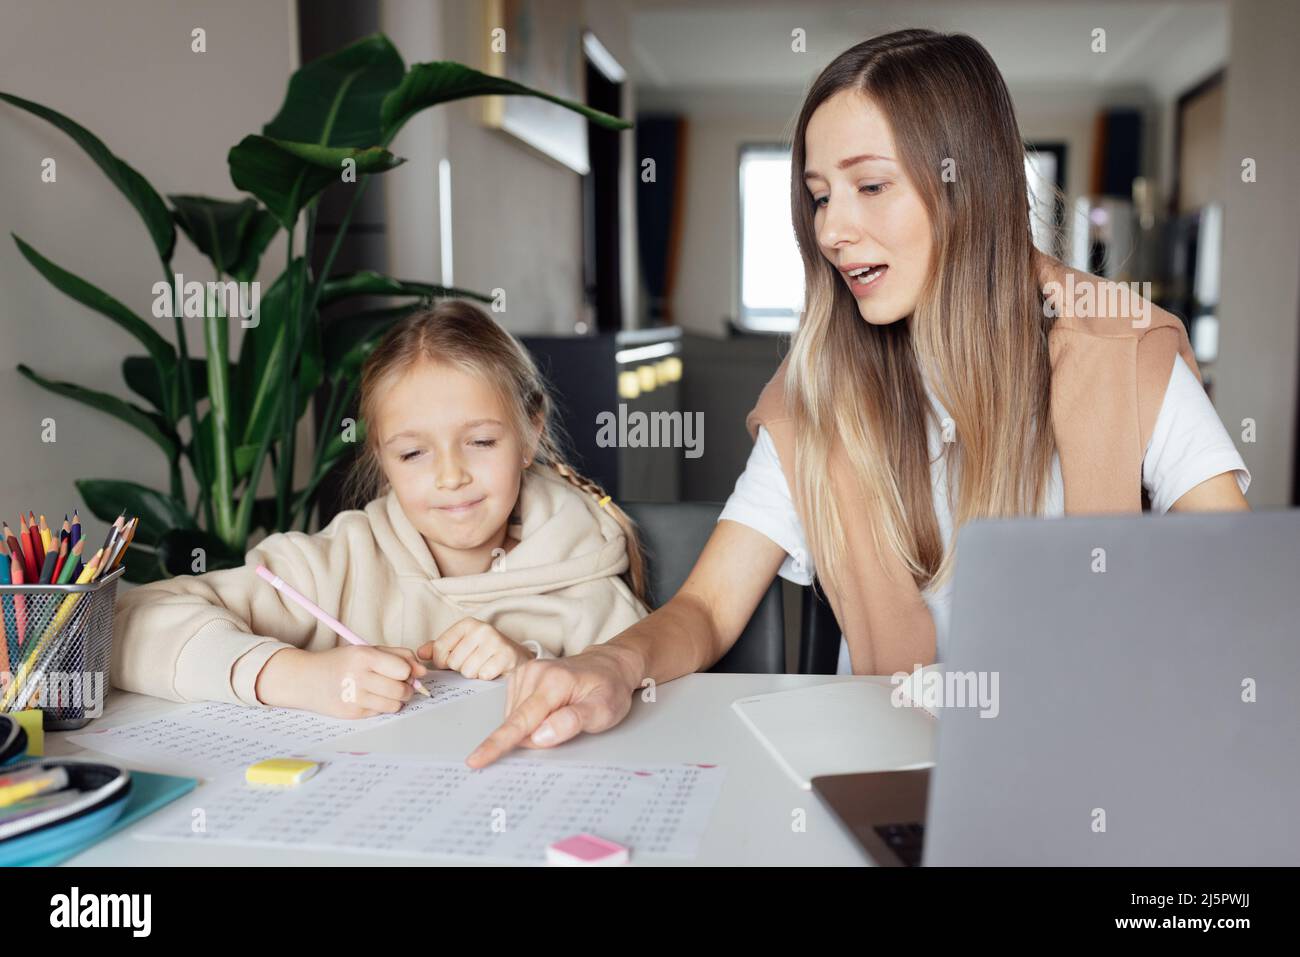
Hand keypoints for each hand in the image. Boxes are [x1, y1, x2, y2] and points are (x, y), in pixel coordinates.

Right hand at [256, 645, 426, 718]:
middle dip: (407, 688)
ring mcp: (353, 698)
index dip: (408, 671)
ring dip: (397, 699)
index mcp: (363, 656)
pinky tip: (371, 698)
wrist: (307, 679)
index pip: (402, 669)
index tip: (404, 670)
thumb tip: (423, 671)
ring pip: (395, 704)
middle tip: (399, 683)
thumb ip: (399, 655)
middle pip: (401, 689)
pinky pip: (381, 712)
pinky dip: (382, 706)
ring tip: (385, 690)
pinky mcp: (352, 714)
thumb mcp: (368, 650)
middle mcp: (357, 677)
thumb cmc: (342, 662)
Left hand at [417, 617, 534, 679]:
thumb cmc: (483, 653)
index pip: (439, 649)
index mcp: (466, 624)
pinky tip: (493, 671)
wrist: (515, 658)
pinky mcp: (506, 656)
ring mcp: (495, 641)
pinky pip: (483, 675)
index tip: (452, 661)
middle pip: (453, 662)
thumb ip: (438, 649)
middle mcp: (481, 629)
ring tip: (484, 666)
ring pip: (467, 671)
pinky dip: (486, 678)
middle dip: (461, 669)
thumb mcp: (460, 646)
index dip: (442, 662)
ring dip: (474, 674)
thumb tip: (420, 653)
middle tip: (474, 663)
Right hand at [465, 643, 644, 768]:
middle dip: (535, 736)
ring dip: (532, 726)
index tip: (476, 759)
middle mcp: (534, 673)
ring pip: (515, 718)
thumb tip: (539, 736)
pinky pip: (515, 710)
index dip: (497, 744)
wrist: (609, 665)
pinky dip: (528, 717)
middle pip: (518, 723)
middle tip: (567, 723)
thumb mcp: (603, 710)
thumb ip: (572, 722)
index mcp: (553, 682)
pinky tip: (549, 708)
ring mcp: (525, 673)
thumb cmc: (609, 688)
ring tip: (562, 711)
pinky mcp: (520, 677)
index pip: (520, 721)